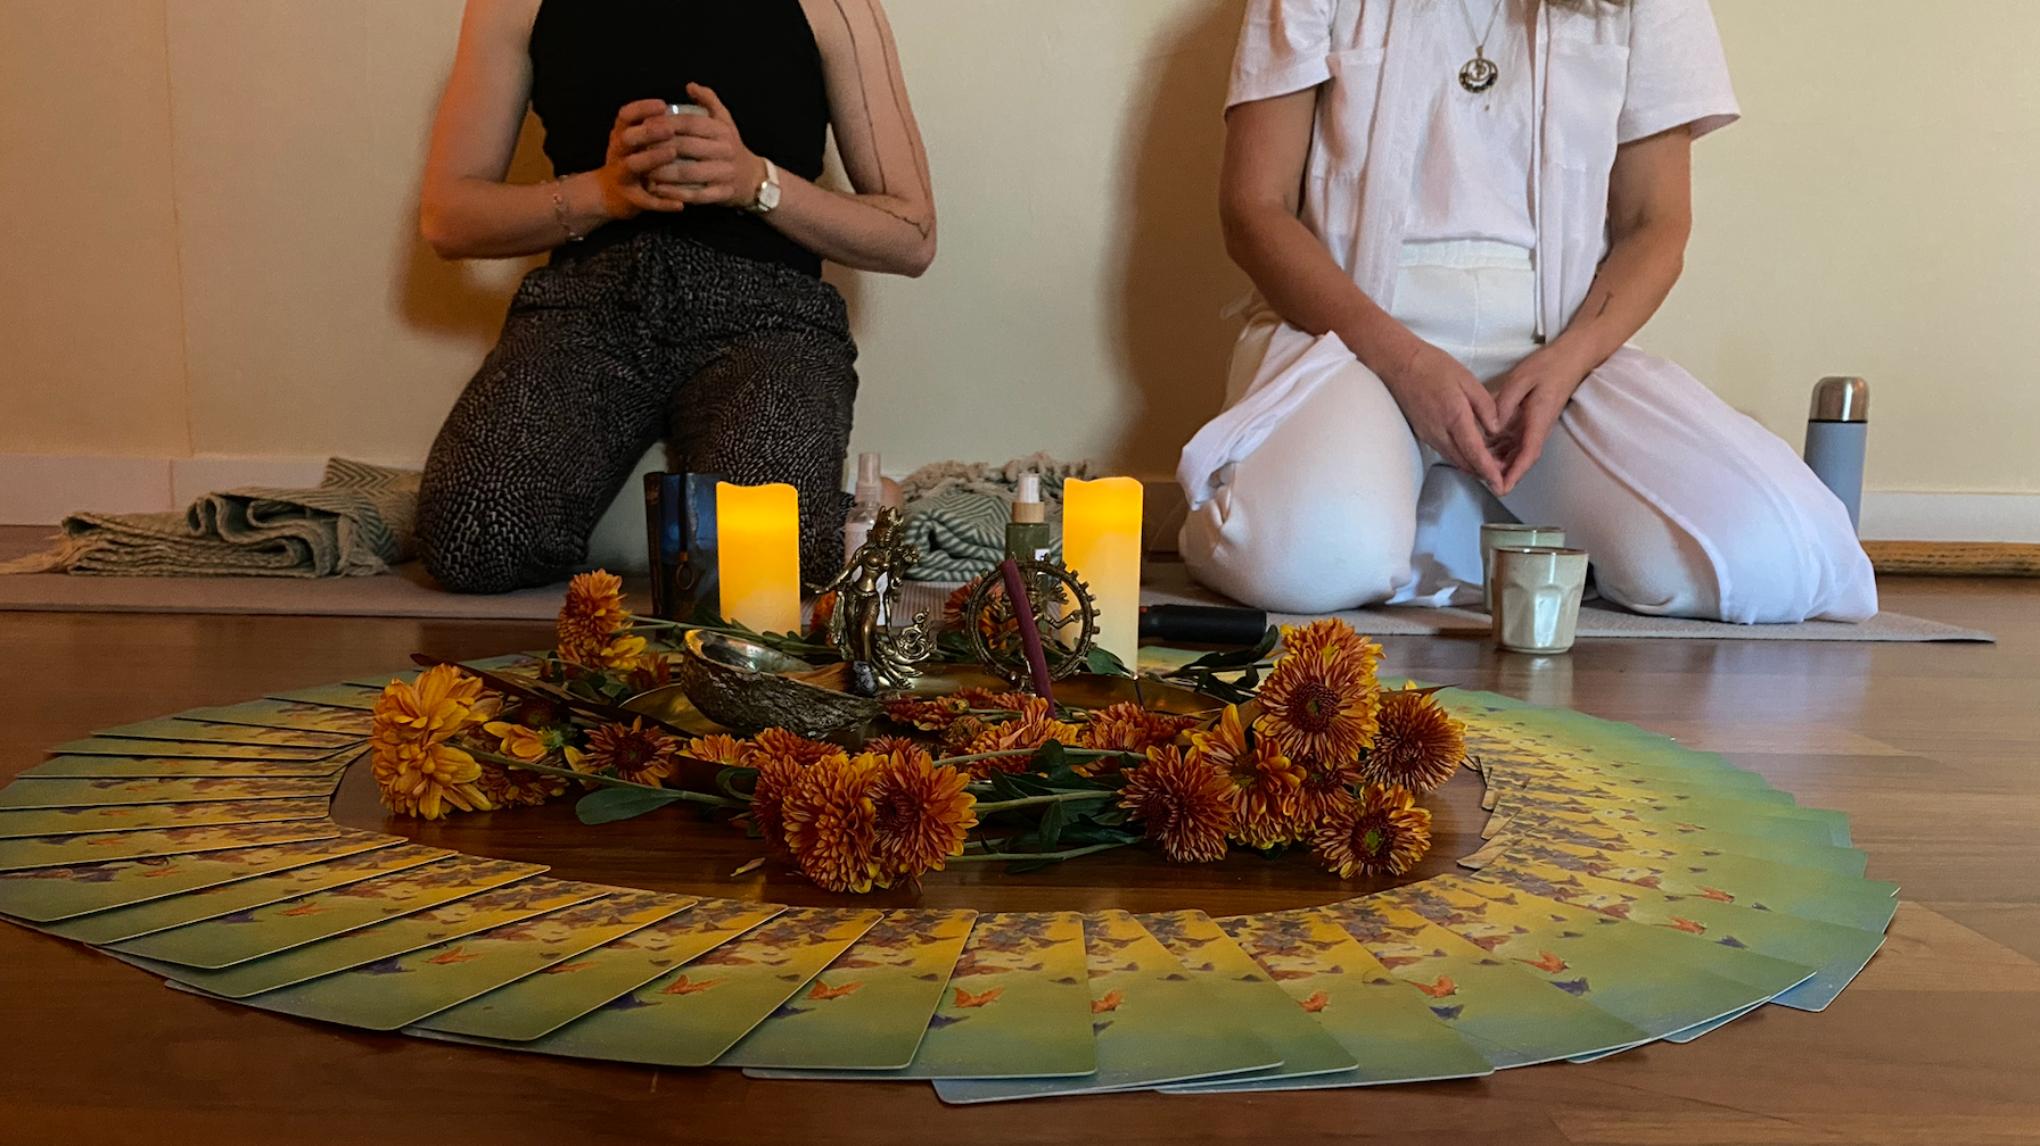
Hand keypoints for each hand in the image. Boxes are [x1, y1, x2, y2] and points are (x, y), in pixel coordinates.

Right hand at [596, 99, 691, 217]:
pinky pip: (646, 201)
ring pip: (632, 165)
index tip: (663, 105)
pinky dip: (662, 203)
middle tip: (670, 128)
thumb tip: (688, 94)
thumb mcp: (636, 137)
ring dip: (652, 159)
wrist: (609, 194)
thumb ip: (655, 121)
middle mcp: (618, 152)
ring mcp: (622, 175)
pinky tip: (680, 205)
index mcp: (621, 134)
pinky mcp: (629, 198)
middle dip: (648, 132)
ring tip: (672, 154)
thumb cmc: (633, 159)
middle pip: (627, 138)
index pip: (626, 115)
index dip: (642, 109)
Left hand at [638, 84, 767, 207]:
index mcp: (722, 130)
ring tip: (644, 171)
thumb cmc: (732, 147)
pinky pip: (696, 195)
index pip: (690, 122)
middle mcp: (725, 150)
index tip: (645, 124)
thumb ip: (709, 101)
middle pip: (686, 147)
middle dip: (659, 148)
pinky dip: (676, 193)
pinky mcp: (723, 194)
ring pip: (689, 172)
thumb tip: (690, 85)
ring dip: (664, 173)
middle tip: (638, 150)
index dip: (666, 122)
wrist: (754, 179)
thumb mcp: (725, 121)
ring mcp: (725, 173)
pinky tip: (659, 191)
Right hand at [1381, 342, 1505, 489]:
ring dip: (1471, 467)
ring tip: (1490, 468)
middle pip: (1464, 462)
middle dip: (1483, 474)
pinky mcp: (1423, 433)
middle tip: (1501, 477)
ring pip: (1454, 459)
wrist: (1398, 364)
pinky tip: (1470, 453)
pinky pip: (1445, 451)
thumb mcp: (1467, 379)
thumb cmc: (1433, 366)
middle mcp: (1440, 432)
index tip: (1500, 483)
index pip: (1474, 453)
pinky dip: (1460, 457)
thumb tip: (1495, 429)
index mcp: (1455, 417)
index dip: (1488, 471)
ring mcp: (1429, 435)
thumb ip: (1485, 405)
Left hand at [1490, 346, 1591, 493]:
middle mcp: (1538, 429)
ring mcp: (1535, 426)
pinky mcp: (1531, 422)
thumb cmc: (1546, 367)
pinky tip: (1484, 452)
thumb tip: (1491, 428)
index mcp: (1538, 421)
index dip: (1514, 473)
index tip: (1501, 488)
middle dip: (1503, 474)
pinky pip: (1516, 442)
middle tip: (1479, 481)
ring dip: (1501, 464)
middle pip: (1521, 459)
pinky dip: (1501, 450)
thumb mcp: (1521, 380)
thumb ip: (1504, 404)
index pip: (1527, 454)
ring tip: (1478, 470)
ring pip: (1517, 453)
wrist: (1569, 360)